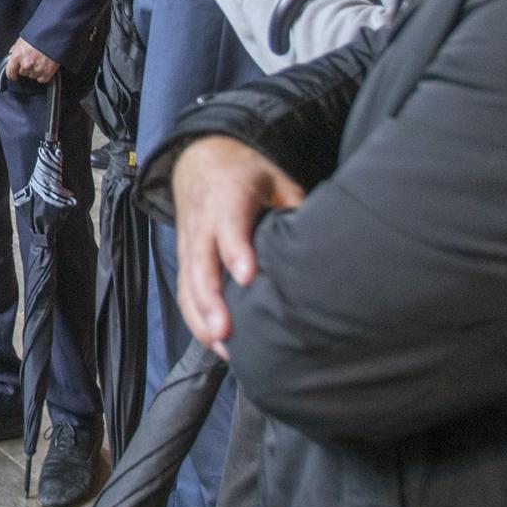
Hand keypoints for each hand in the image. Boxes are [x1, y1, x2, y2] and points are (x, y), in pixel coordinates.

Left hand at [4, 36, 59, 83]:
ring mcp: (37, 69)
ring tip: (39, 60)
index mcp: (18, 55)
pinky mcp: (47, 72)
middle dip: (25, 68)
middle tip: (31, 59)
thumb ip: (16, 49)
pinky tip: (44, 67)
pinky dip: (43, 75)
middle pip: (22, 73)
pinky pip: (42, 79)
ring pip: (32, 76)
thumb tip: (12, 53)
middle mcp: (26, 64)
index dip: (11, 74)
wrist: (54, 34)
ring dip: (34, 71)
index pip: (10, 72)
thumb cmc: (38, 34)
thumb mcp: (23, 39)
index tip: (13, 75)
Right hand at [171, 136, 305, 356]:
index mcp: (228, 194)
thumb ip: (293, 208)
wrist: (199, 160)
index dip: (235, 250)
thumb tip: (322, 244)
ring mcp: (189, 240)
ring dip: (200, 316)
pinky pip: (184, 288)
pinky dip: (195, 317)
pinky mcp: (184, 256)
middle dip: (211, 299)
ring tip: (222, 347)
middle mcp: (203, 220)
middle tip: (225, 332)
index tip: (248, 277)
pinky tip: (213, 341)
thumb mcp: (274, 179)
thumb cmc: (245, 173)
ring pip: (187, 281)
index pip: (229, 224)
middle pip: (201, 263)